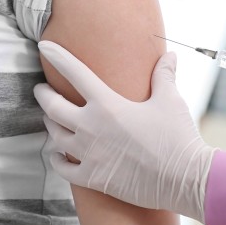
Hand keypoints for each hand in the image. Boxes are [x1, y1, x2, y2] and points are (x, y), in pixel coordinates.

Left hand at [34, 41, 215, 221]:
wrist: (184, 179)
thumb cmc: (177, 137)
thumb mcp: (171, 101)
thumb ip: (164, 76)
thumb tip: (170, 55)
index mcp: (107, 104)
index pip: (75, 72)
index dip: (57, 56)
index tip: (44, 46)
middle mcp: (90, 127)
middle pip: (52, 106)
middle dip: (43, 94)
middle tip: (41, 89)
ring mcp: (88, 154)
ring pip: (54, 136)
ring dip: (50, 125)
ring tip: (51, 119)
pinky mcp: (92, 178)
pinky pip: (61, 167)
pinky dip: (56, 159)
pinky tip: (57, 155)